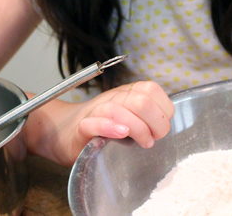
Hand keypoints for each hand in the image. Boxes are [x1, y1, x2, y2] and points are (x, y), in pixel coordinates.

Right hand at [33, 81, 174, 165]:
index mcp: (127, 93)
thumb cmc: (103, 126)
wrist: (65, 131)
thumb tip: (166, 123)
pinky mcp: (82, 128)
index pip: (153, 90)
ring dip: (138, 127)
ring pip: (119, 109)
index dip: (164, 110)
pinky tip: (121, 134)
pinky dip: (110, 127)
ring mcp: (96, 111)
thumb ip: (146, 116)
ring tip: (143, 141)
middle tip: (153, 139)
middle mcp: (113, 98)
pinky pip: (95, 122)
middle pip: (141, 100)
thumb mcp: (128, 117)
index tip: (160, 128)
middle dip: (156, 122)